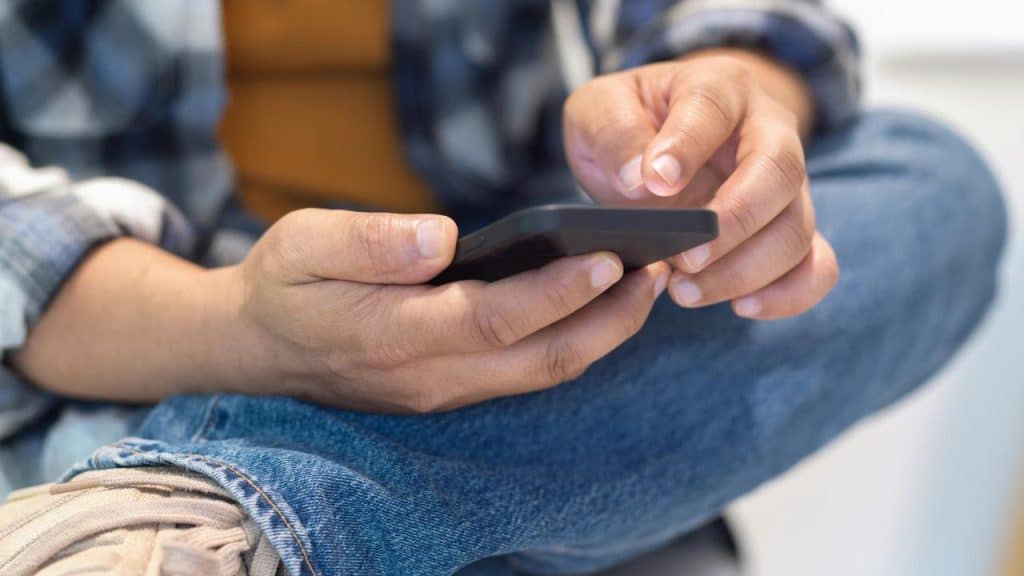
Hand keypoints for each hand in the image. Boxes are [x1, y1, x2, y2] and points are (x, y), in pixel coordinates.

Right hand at [227, 209, 669, 412]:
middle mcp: (429, 375)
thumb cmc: (283, 284)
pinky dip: (570, 343)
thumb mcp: (304, 243)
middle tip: (656, 272)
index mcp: (394, 334)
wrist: (255, 348)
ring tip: (642, 287)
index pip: (496, 318)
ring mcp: (443, 390)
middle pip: (540, 359)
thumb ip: (371, 241)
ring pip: (541, 374)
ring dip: (599, 335)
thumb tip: (444, 237)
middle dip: (608, 321)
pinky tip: (594, 308)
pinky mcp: (450, 389)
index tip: (610, 256)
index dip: (558, 291)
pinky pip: (524, 374)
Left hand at [563, 49, 838, 318]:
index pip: (713, 108)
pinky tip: (740, 306)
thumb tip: (640, 180)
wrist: (655, 142)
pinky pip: (817, 265)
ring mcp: (787, 184)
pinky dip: (789, 294)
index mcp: (718, 87)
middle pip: (779, 173)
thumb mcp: (598, 110)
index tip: (654, 183)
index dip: (687, 146)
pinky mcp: (791, 228)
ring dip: (745, 270)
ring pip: (797, 228)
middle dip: (733, 224)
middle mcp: (767, 130)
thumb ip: (614, 133)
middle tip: (683, 258)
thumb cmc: (627, 123)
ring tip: (684, 291)